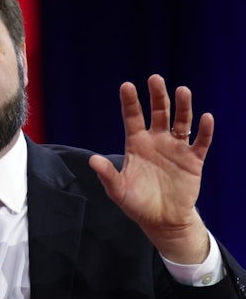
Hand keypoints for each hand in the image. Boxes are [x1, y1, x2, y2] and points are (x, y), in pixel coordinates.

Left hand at [88, 74, 212, 263]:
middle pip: (158, 113)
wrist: (162, 220)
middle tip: (155, 78)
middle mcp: (157, 141)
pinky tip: (206, 118)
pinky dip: (204, 130)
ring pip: (181, 122)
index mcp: (136, 144)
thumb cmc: (137, 203)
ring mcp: (176, 148)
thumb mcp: (118, 190)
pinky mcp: (193, 160)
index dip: (130, 102)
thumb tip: (92, 160)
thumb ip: (107, 174)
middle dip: (157, 96)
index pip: (132, 117)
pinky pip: (200, 142)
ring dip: (183, 106)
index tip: (127, 85)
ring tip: (182, 91)